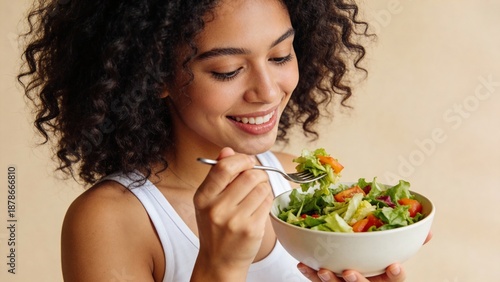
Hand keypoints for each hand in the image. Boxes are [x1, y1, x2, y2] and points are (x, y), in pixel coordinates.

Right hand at [191, 147, 272, 280]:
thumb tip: (227, 150)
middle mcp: (217, 209)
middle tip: (256, 178)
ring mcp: (235, 221)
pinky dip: (267, 200)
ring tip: (256, 194)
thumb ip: (218, 174)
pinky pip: (267, 202)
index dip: (241, 159)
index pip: (224, 167)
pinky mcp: (252, 230)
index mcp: (203, 197)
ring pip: (262, 187)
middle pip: (249, 175)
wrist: (219, 261)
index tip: (247, 161)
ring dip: (263, 186)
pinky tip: (259, 206)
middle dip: (257, 172)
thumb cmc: (215, 227)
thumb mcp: (208, 200)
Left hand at [298, 232, 432, 281]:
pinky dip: (310, 273)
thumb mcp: (393, 255)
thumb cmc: (376, 264)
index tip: (395, 265)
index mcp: (385, 277)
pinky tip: (303, 264)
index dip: (395, 274)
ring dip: (329, 280)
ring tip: (323, 269)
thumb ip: (407, 242)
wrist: (353, 277)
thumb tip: (428, 230)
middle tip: (349, 272)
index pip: (396, 279)